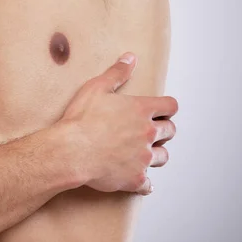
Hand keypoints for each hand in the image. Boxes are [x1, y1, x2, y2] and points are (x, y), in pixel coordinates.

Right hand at [54, 52, 177, 194]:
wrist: (71, 151)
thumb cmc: (81, 120)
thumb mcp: (96, 88)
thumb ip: (117, 73)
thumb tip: (130, 58)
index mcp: (141, 110)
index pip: (170, 106)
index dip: (167, 107)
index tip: (160, 110)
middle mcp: (147, 134)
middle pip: (170, 131)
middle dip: (163, 130)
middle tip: (150, 131)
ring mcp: (143, 158)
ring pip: (163, 157)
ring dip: (156, 154)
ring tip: (144, 153)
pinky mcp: (135, 178)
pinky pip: (148, 184)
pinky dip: (145, 183)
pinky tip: (139, 180)